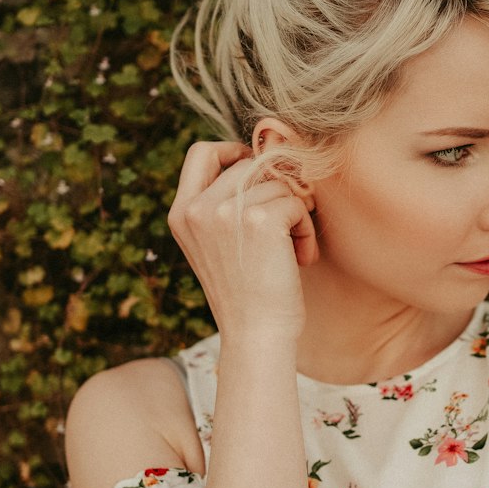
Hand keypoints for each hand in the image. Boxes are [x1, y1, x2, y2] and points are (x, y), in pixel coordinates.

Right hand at [166, 141, 317, 344]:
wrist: (257, 336)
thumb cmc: (246, 294)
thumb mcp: (216, 246)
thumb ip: (222, 205)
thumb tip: (262, 158)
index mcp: (181, 213)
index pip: (200, 152)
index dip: (233, 151)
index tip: (259, 173)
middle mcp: (196, 209)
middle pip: (249, 165)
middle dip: (276, 191)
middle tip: (288, 226)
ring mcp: (224, 212)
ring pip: (278, 184)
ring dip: (295, 213)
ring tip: (293, 250)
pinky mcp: (259, 220)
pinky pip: (296, 202)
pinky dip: (307, 228)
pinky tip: (301, 258)